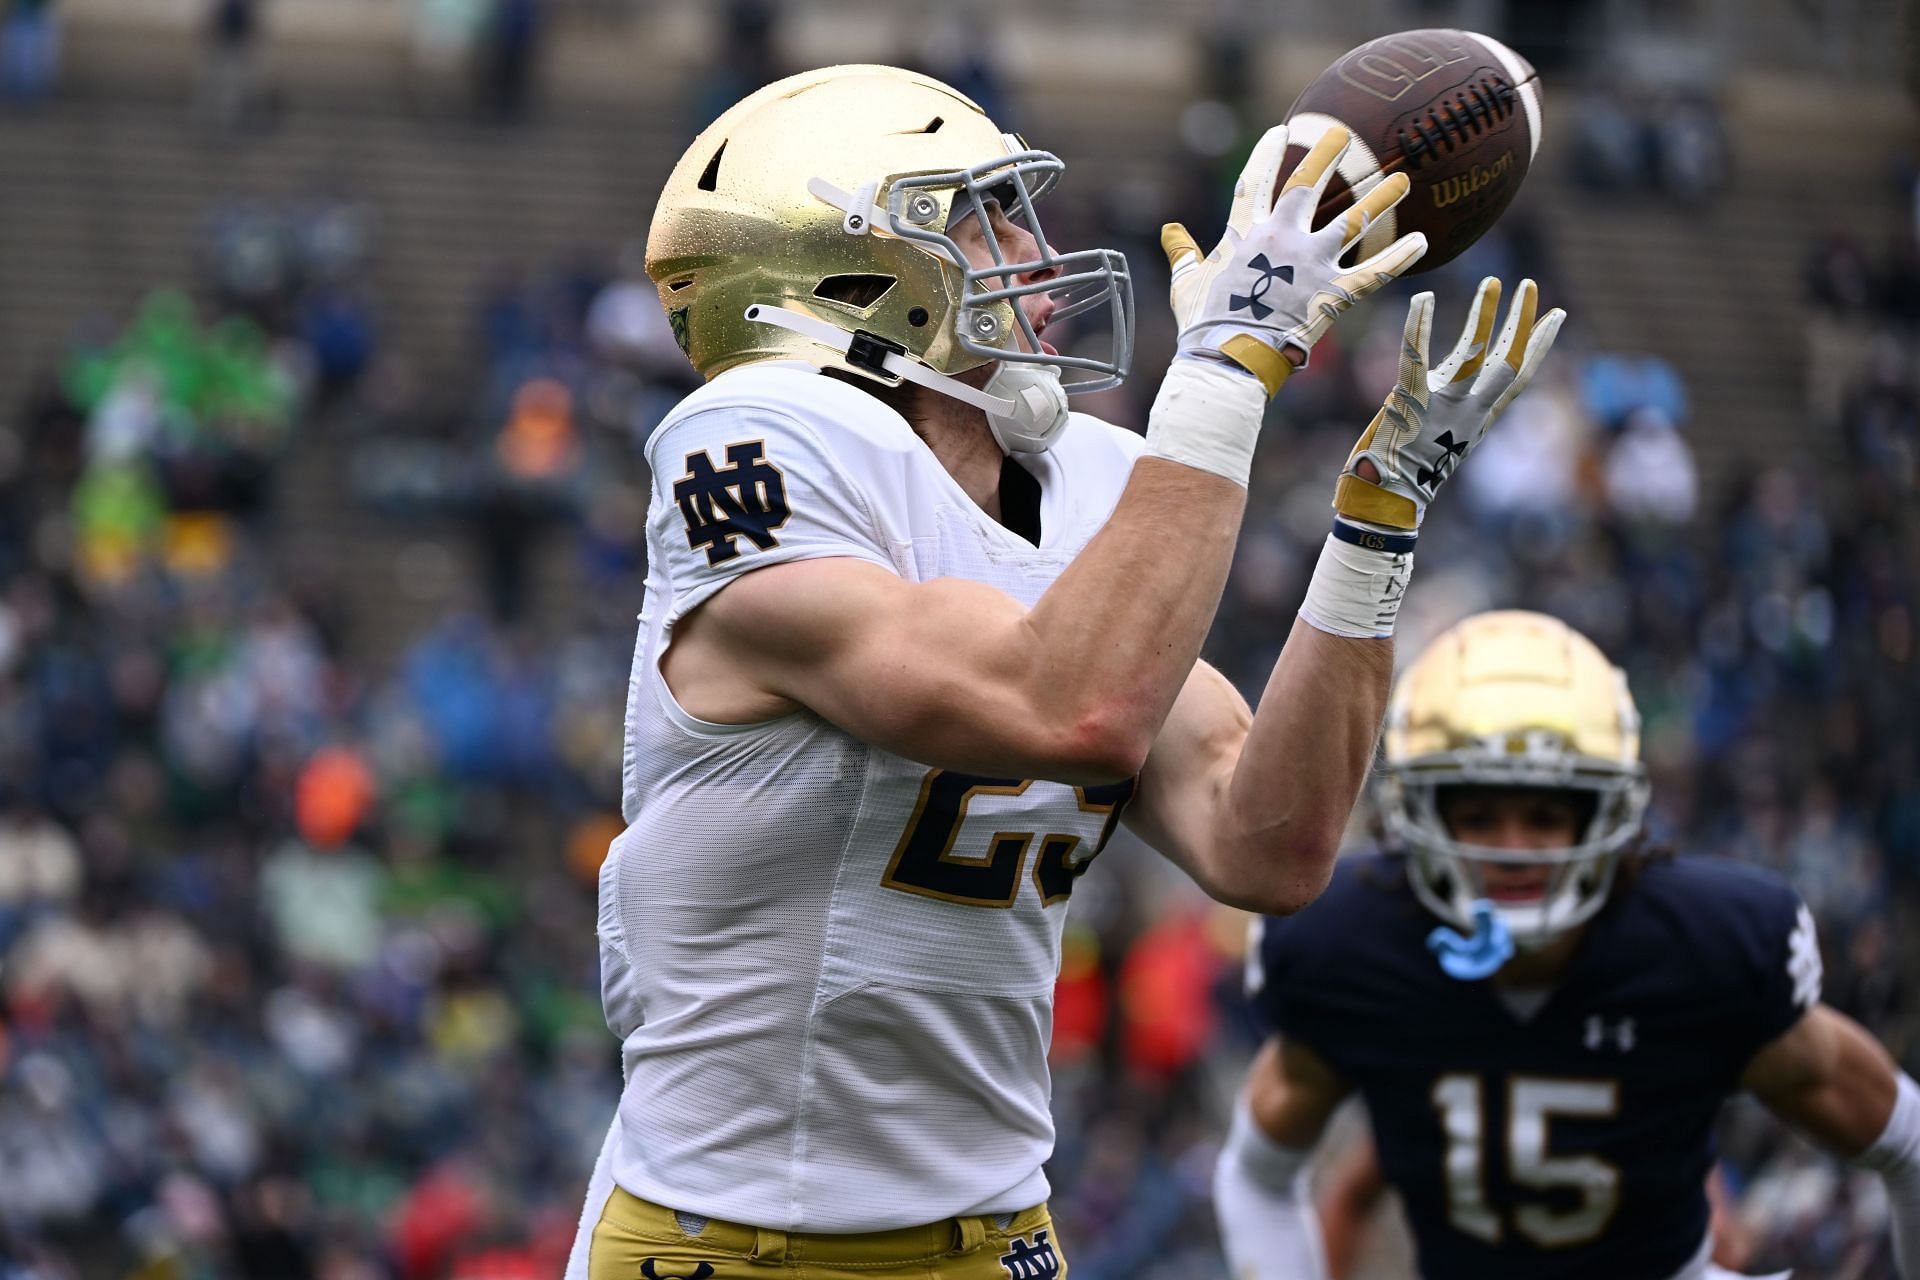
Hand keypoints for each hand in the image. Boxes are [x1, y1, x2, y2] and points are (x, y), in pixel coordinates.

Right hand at [1161, 124, 1427, 396]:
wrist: (1227, 357)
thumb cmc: (1203, 324)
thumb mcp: (1187, 284)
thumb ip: (1183, 252)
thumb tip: (1170, 229)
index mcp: (1245, 234)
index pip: (1255, 183)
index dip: (1266, 155)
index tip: (1279, 131)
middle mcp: (1282, 238)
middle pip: (1307, 185)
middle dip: (1325, 153)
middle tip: (1343, 132)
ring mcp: (1310, 264)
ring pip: (1352, 221)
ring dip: (1379, 198)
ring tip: (1403, 178)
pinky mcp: (1334, 293)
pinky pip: (1374, 272)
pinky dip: (1400, 257)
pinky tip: (1424, 241)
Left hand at [1334, 277, 1565, 530]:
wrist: (1385, 508)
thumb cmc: (1405, 476)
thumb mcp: (1441, 440)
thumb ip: (1452, 412)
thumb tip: (1461, 393)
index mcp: (1477, 420)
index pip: (1518, 377)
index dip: (1539, 346)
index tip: (1556, 315)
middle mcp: (1467, 412)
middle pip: (1508, 360)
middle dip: (1522, 321)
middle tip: (1530, 284)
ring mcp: (1441, 407)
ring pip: (1474, 353)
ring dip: (1485, 314)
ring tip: (1494, 281)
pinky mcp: (1409, 402)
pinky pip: (1417, 357)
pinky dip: (1420, 326)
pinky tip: (1423, 297)